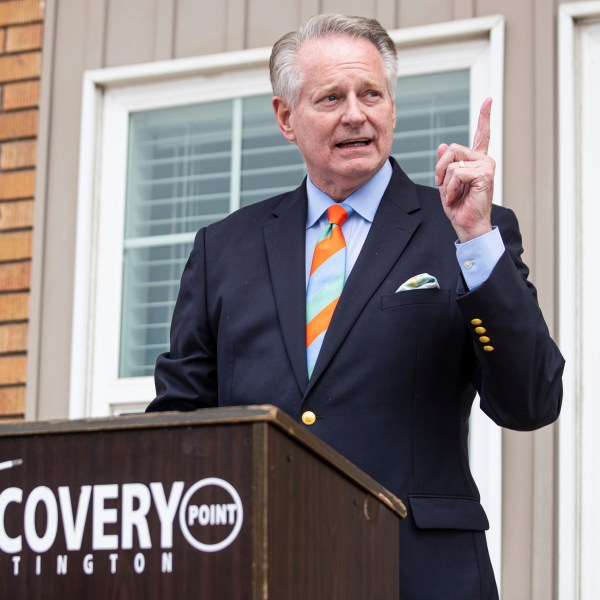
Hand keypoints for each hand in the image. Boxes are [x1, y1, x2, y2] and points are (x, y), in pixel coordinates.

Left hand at [435, 97, 495, 242]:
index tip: (489, 99)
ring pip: (453, 163)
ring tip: (452, 195)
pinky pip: (457, 173)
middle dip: (440, 168)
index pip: (481, 135)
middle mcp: (484, 160)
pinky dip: (449, 188)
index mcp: (476, 161)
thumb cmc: (459, 207)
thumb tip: (443, 145)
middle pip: (452, 149)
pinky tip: (455, 198)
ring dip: (445, 182)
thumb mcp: (446, 183)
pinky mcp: (485, 174)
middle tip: (441, 185)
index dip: (484, 117)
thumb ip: (445, 165)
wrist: (467, 226)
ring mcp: (486, 166)